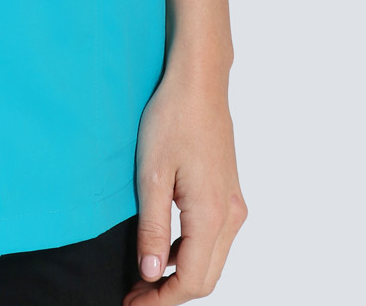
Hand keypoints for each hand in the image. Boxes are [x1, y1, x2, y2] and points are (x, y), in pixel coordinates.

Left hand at [123, 59, 248, 302]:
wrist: (199, 82)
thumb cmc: (172, 118)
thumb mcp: (151, 174)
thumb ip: (152, 227)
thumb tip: (150, 273)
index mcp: (212, 214)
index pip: (191, 281)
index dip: (161, 299)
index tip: (132, 303)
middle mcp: (231, 215)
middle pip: (206, 278)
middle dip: (170, 294)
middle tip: (135, 295)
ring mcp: (233, 204)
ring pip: (212, 261)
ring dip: (181, 275)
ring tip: (144, 276)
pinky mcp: (229, 193)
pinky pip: (214, 239)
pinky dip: (191, 253)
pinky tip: (164, 247)